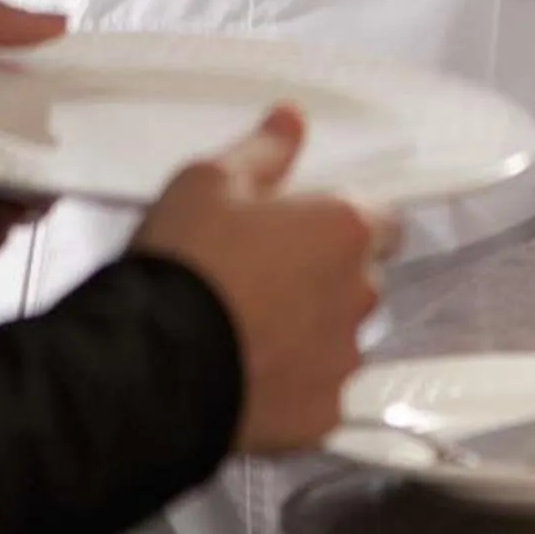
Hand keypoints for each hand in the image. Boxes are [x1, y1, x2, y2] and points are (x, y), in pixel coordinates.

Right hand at [134, 105, 390, 453]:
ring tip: (251, 335)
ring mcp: (343, 360)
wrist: (151, 363)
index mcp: (344, 230)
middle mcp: (359, 293)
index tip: (305, 234)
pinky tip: (250, 377)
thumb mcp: (209, 182)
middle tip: (266, 283)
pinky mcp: (322, 415)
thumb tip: (292, 118)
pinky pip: (318, 394)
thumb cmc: (188, 261)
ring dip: (312, 334)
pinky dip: (294, 386)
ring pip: (341, 340)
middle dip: (326, 281)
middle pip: (360, 281)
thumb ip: (263, 151)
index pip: (382, 222)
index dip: (344, 227)